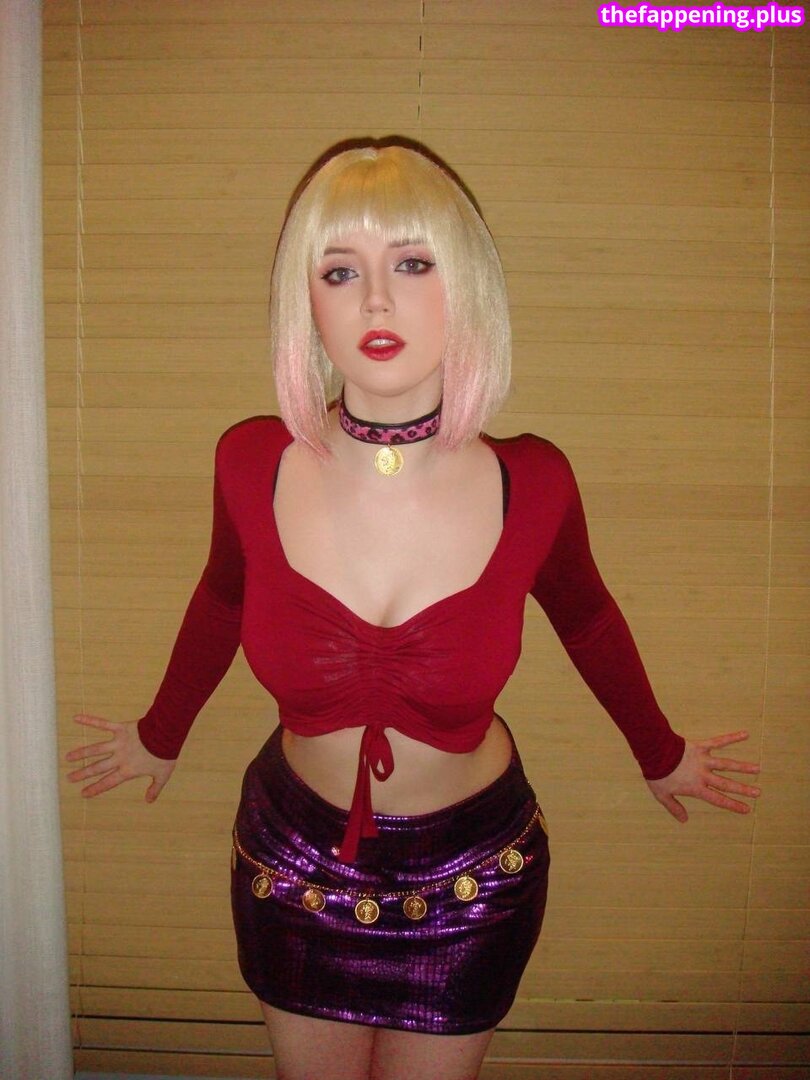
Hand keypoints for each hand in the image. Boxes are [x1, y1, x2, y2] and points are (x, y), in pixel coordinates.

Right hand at [66, 714, 175, 800]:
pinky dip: (90, 720)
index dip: (96, 788)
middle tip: (70, 778)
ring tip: (68, 757)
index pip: (108, 782)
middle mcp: (120, 757)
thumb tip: (149, 801)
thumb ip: (155, 788)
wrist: (167, 735)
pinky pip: (103, 724)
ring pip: (96, 749)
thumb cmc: (165, 755)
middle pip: (98, 767)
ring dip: (81, 753)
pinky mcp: (121, 728)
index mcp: (128, 770)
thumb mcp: (163, 775)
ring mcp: (119, 743)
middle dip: (83, 773)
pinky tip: (77, 718)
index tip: (84, 793)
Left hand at [646, 730, 760, 821]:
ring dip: (742, 767)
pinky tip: (745, 734)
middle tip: (758, 793)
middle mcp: (703, 775)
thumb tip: (684, 820)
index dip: (732, 805)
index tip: (746, 809)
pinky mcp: (700, 746)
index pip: (718, 799)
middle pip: (726, 784)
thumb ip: (674, 807)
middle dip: (743, 789)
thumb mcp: (662, 795)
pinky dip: (732, 738)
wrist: (653, 753)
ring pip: (726, 765)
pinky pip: (718, 742)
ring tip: (757, 769)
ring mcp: (703, 760)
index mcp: (696, 787)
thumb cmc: (657, 774)